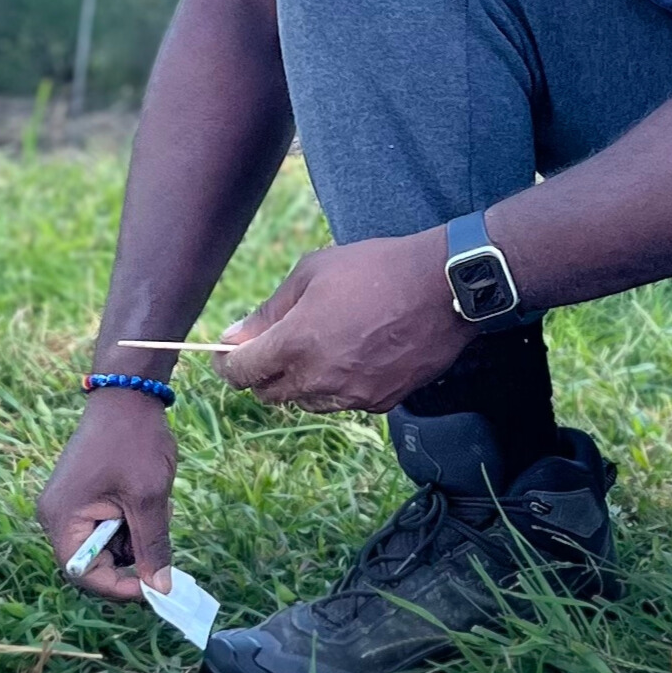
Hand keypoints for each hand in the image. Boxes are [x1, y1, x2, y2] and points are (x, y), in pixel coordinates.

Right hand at [36, 388, 177, 601]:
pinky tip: (148, 494)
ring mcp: (67, 504)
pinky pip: (104, 522)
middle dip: (132, 551)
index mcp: (62, 520)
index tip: (155, 587)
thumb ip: (152, 544)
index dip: (120, 587)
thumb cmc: (135, 440)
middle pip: (93, 561)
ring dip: (135, 531)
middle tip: (160, 528)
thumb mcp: (149, 496)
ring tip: (157, 502)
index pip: (84, 574)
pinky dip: (129, 517)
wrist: (129, 391)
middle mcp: (56, 516)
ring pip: (104, 542)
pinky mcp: (81, 494)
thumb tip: (160, 588)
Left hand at [217, 231, 471, 413]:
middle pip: (269, 394)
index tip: (227, 354)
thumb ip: (270, 310)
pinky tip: (357, 352)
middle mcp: (319, 379)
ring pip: (306, 401)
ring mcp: (351, 396)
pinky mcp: (380, 403)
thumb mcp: (315, 271)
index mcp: (296, 343)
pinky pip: (343, 401)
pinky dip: (338, 384)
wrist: (444, 287)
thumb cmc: (376, 269)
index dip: (227, 364)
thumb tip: (234, 336)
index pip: (241, 372)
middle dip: (264, 372)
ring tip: (324, 343)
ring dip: (302, 380)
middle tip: (275, 344)